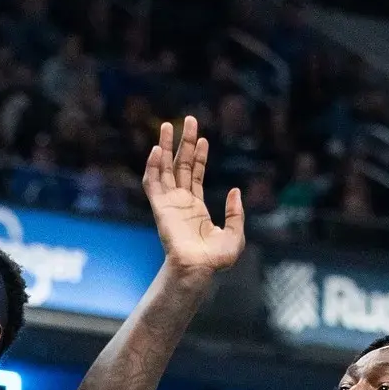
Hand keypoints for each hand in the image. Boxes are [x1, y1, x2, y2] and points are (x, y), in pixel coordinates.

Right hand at [144, 117, 245, 275]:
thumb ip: (236, 213)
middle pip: (180, 165)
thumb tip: (235, 191)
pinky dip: (153, 166)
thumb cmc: (215, 259)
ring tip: (168, 125)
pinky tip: (158, 149)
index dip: (199, 156)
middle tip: (189, 120)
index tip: (203, 139)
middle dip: (183, 142)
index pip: (195, 174)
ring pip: (164, 168)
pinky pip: (153, 183)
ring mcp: (169, 203)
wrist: (198, 269)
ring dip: (165, 147)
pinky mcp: (160, 208)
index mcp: (196, 207)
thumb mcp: (235, 234)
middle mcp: (181, 202)